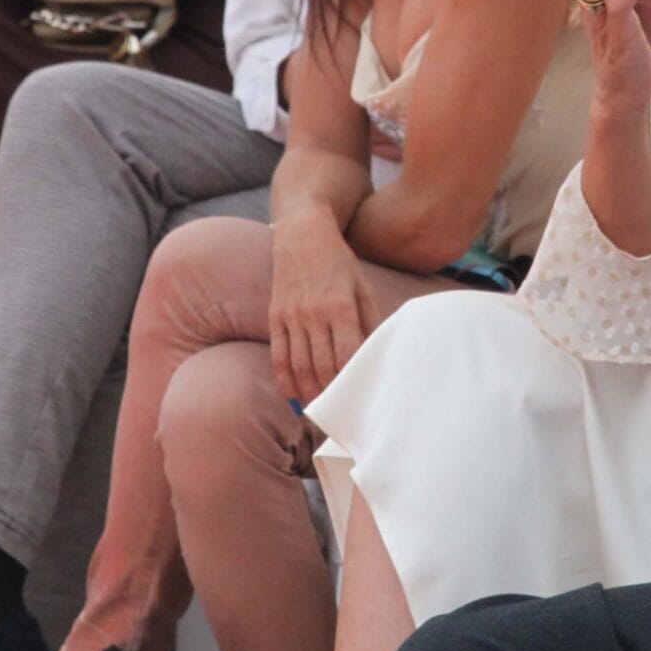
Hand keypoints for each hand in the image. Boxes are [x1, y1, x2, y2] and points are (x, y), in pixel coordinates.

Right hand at [268, 216, 378, 404]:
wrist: (302, 233)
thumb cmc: (339, 261)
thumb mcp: (363, 285)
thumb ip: (370, 320)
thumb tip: (375, 354)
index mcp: (340, 306)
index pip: (347, 354)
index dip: (351, 382)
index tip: (359, 401)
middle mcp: (313, 313)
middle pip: (321, 366)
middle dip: (331, 395)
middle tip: (340, 417)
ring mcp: (291, 315)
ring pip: (299, 365)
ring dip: (308, 392)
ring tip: (319, 412)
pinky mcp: (275, 316)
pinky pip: (278, 355)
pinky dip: (284, 379)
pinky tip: (292, 395)